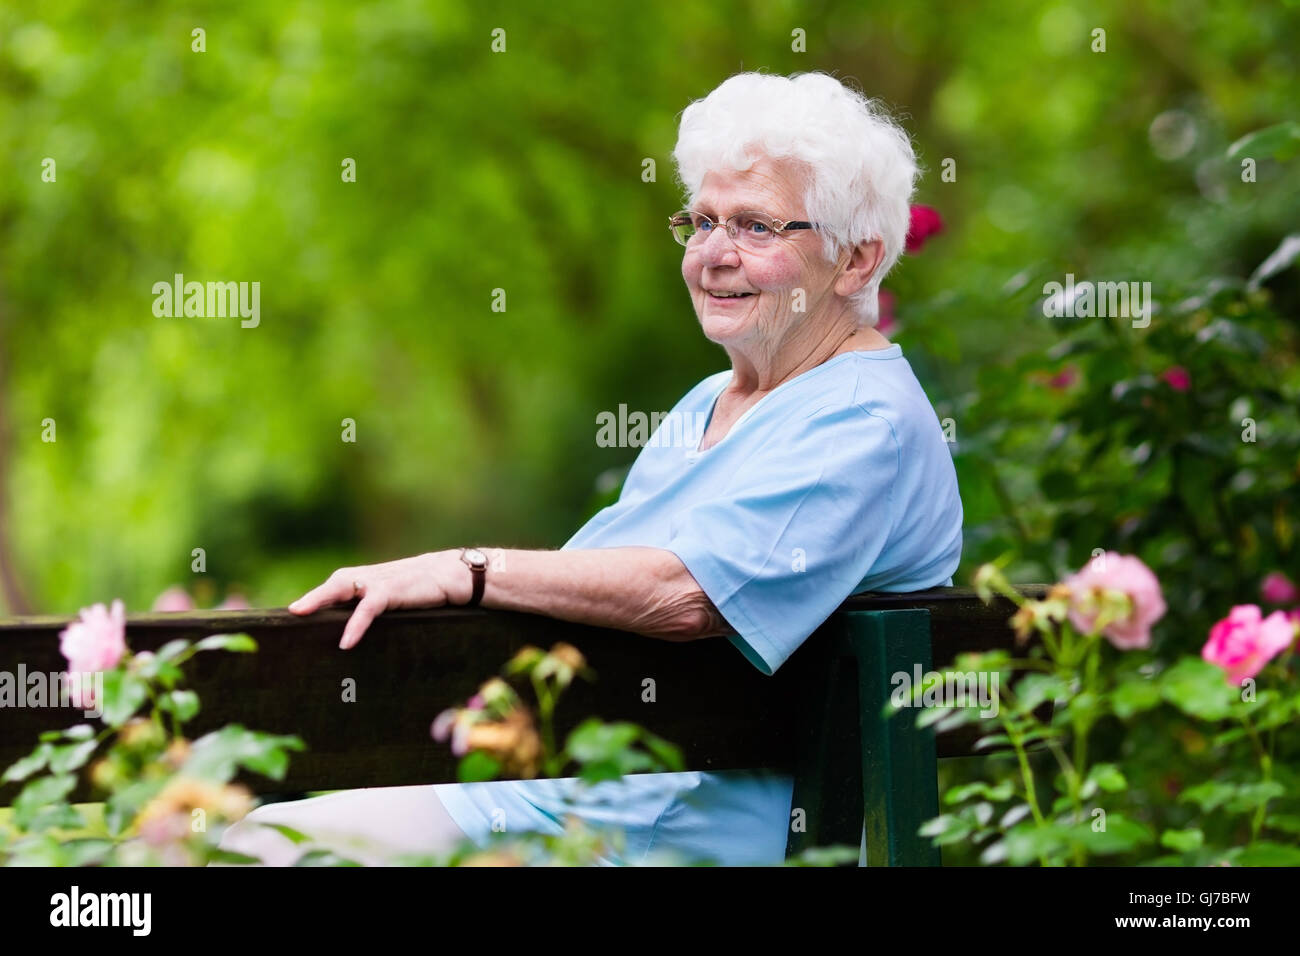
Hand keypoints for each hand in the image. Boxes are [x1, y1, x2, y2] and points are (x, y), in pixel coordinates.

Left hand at [288, 551, 473, 648]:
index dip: (315, 600)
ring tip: (300, 613)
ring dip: (320, 599)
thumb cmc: (425, 591)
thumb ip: (376, 608)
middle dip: (311, 597)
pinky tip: (346, 642)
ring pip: (342, 587)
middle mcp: (368, 578)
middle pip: (333, 584)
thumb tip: (356, 637)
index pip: (336, 588)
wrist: (453, 575)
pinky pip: (368, 607)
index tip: (293, 616)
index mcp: (367, 581)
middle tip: (289, 612)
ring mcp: (379, 581)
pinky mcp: (392, 590)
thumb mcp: (396, 598)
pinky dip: (356, 624)